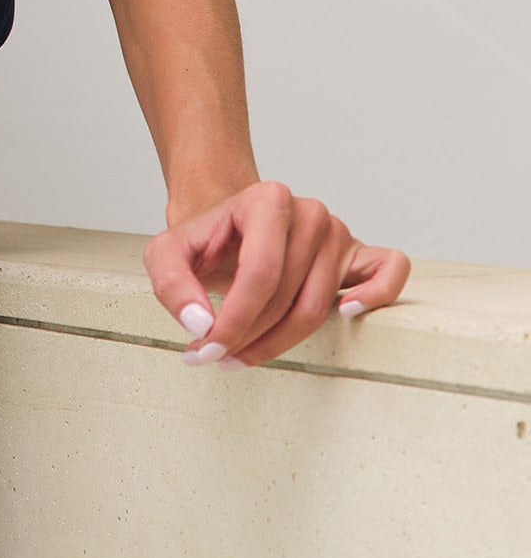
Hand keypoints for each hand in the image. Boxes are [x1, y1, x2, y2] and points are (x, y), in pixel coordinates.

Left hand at [144, 180, 410, 368]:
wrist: (229, 228)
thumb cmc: (204, 241)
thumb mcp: (166, 254)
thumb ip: (171, 284)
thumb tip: (200, 325)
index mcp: (267, 199)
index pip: (260, 274)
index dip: (234, 321)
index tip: (207, 350)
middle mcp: (310, 212)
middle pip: (286, 298)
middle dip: (248, 336)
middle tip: (216, 357)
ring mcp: (340, 232)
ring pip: (318, 307)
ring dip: (279, 341)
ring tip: (242, 353)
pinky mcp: (361, 254)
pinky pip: (391, 271)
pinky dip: (376, 295)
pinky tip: (343, 314)